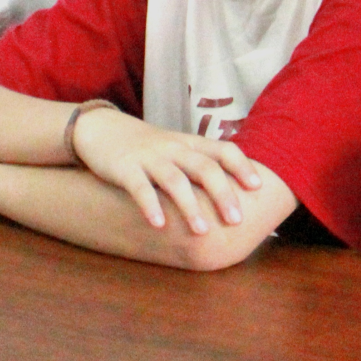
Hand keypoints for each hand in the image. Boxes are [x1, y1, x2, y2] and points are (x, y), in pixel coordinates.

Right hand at [69, 105, 263, 234]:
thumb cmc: (148, 147)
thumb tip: (235, 193)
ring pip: (175, 180)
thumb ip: (201, 165)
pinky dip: (151, 206)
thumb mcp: (178, 149)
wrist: (102, 129)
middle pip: (205, 168)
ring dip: (190, 207)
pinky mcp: (125, 168)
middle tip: (235, 221)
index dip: (242, 167)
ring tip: (202, 232)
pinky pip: (140, 187)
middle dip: (223, 194)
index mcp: (191, 144)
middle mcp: (175, 148)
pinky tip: (159, 225)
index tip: (258, 188)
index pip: (224, 150)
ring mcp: (150, 157)